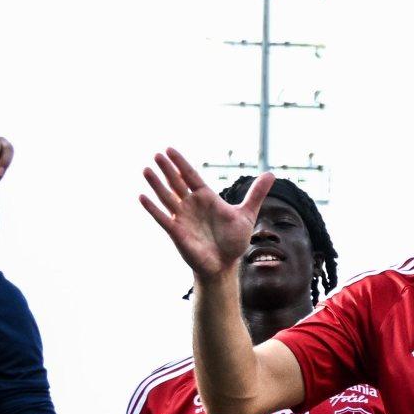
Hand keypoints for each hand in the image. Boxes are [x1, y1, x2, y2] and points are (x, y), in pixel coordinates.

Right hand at [139, 149, 269, 278]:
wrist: (225, 264)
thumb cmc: (233, 240)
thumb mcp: (246, 214)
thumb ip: (256, 193)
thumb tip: (271, 174)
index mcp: (206, 198)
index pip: (190, 175)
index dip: (181, 163)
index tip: (169, 149)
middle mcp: (191, 205)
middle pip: (176, 183)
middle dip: (167, 169)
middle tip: (156, 154)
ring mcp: (182, 217)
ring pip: (167, 197)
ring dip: (156, 184)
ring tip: (146, 169)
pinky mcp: (177, 232)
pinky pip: (162, 218)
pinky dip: (152, 208)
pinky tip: (142, 197)